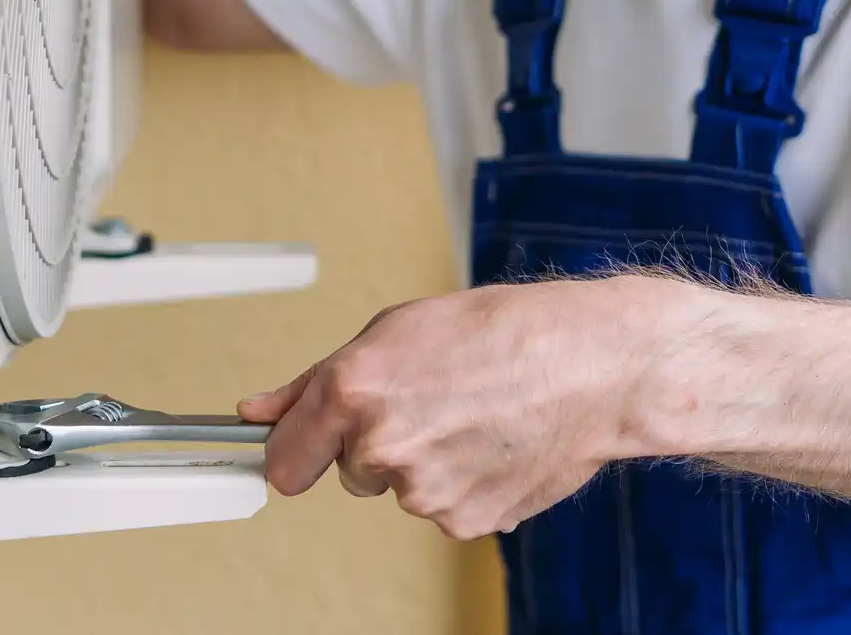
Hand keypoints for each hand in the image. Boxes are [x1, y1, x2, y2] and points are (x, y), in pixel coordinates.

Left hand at [238, 278, 672, 539]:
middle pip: (348, 471)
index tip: (299, 450)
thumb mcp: (394, 329)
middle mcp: (381, 446)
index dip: (292, 452)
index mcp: (353, 391)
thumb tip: (258, 410)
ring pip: (399, 488)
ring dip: (423, 462)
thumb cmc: (503, 332)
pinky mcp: (464, 522)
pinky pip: (442, 508)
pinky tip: (491, 441)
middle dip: (375, 443)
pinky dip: (461, 482)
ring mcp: (424, 493)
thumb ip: (312, 381)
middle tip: (429, 400)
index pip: (282, 461)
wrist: (592, 366)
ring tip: (471, 413)